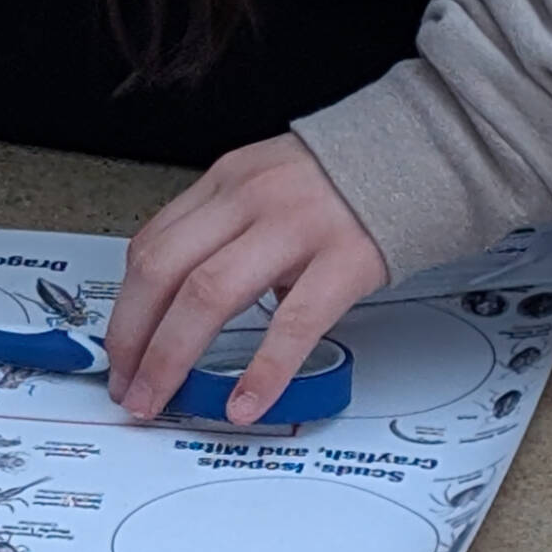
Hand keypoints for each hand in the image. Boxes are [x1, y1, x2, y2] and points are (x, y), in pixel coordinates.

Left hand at [105, 134, 387, 423]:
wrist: (435, 147)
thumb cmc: (347, 181)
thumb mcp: (267, 187)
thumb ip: (225, 234)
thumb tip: (187, 303)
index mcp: (226, 183)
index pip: (151, 247)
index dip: (125, 307)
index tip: (117, 351)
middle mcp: (252, 200)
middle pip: (162, 272)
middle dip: (131, 338)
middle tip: (125, 386)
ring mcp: (297, 227)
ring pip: (207, 295)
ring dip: (170, 357)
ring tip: (157, 398)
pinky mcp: (345, 259)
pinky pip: (292, 324)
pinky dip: (262, 370)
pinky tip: (245, 403)